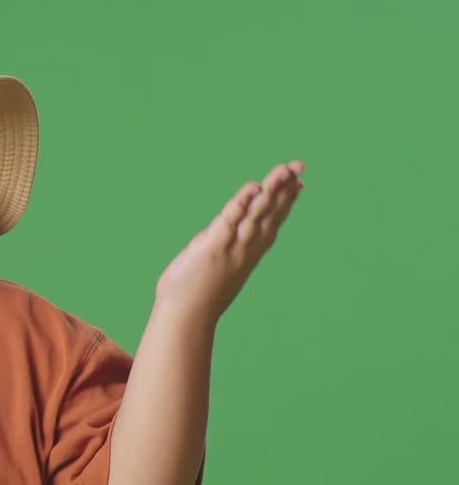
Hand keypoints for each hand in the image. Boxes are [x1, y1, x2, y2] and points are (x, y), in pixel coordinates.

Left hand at [154, 160, 305, 324]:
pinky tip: (252, 188)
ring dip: (269, 191)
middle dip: (284, 189)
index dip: (285, 202)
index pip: (271, 223)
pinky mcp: (213, 248)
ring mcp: (231, 249)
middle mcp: (245, 250)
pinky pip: (230, 222)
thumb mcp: (215, 267)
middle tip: (299, 166)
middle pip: (269, 214)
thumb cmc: (196, 296)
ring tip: (283, 170)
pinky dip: (241, 204)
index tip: (299, 184)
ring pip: (255, 215)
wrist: (186, 318)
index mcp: (248, 254)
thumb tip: (216, 236)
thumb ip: (218, 247)